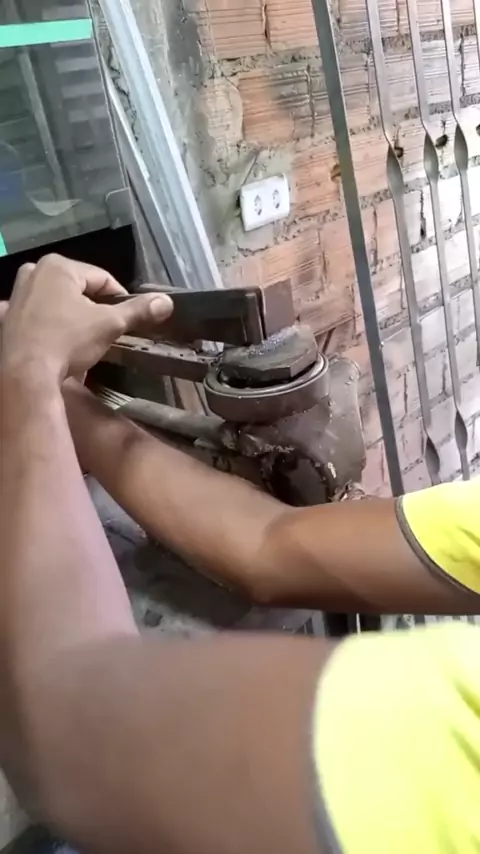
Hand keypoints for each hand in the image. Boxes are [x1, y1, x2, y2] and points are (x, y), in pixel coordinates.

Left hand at [1, 255, 172, 381]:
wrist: (25, 375)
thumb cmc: (68, 341)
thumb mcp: (109, 325)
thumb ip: (138, 310)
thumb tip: (167, 301)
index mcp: (59, 266)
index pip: (103, 279)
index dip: (120, 299)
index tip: (127, 321)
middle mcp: (33, 272)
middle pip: (78, 289)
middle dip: (93, 308)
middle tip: (104, 333)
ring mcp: (16, 295)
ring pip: (56, 302)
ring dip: (71, 316)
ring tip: (81, 341)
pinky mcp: (6, 318)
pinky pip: (35, 317)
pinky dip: (46, 326)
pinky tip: (54, 342)